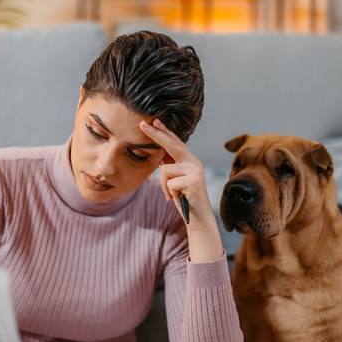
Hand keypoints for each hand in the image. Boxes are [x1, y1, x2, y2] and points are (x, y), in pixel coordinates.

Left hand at [140, 119, 222, 261]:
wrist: (199, 220)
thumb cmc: (185, 200)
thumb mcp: (176, 181)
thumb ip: (172, 167)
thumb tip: (160, 156)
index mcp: (190, 161)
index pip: (175, 143)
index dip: (164, 132)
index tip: (153, 121)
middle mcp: (194, 163)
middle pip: (171, 145)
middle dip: (156, 135)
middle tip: (142, 124)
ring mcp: (195, 171)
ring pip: (164, 170)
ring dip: (163, 186)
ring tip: (173, 196)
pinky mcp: (193, 182)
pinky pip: (168, 183)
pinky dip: (169, 193)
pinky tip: (178, 199)